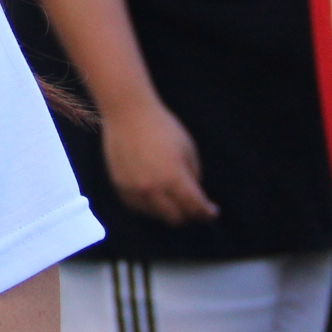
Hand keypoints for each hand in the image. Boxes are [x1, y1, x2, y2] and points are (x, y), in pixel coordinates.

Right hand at [101, 99, 217, 224]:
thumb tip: (193, 196)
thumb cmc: (162, 127)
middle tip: (192, 206)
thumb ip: (193, 176)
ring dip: (167, 211)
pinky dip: (149, 206)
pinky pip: (138, 207)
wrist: (127, 114)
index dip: (207, 213)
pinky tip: (154, 194)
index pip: (195, 207)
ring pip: (156, 216)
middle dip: (188, 214)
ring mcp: (134, 190)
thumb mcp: (188, 149)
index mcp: (174, 178)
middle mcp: (153, 189)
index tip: (212, 212)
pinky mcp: (120, 187)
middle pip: (176, 218)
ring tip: (171, 198)